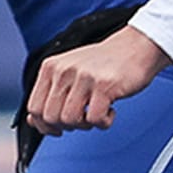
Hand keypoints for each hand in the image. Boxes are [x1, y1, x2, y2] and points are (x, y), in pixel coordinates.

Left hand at [25, 25, 172, 135]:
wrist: (138, 45)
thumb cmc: (106, 63)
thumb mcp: (70, 71)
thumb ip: (51, 93)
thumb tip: (34, 121)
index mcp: (51, 67)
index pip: (34, 107)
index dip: (45, 124)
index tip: (58, 127)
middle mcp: (64, 70)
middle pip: (51, 117)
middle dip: (67, 126)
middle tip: (83, 117)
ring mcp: (84, 77)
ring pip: (69, 120)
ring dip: (85, 125)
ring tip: (97, 113)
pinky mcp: (104, 86)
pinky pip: (94, 120)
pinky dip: (104, 122)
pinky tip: (110, 110)